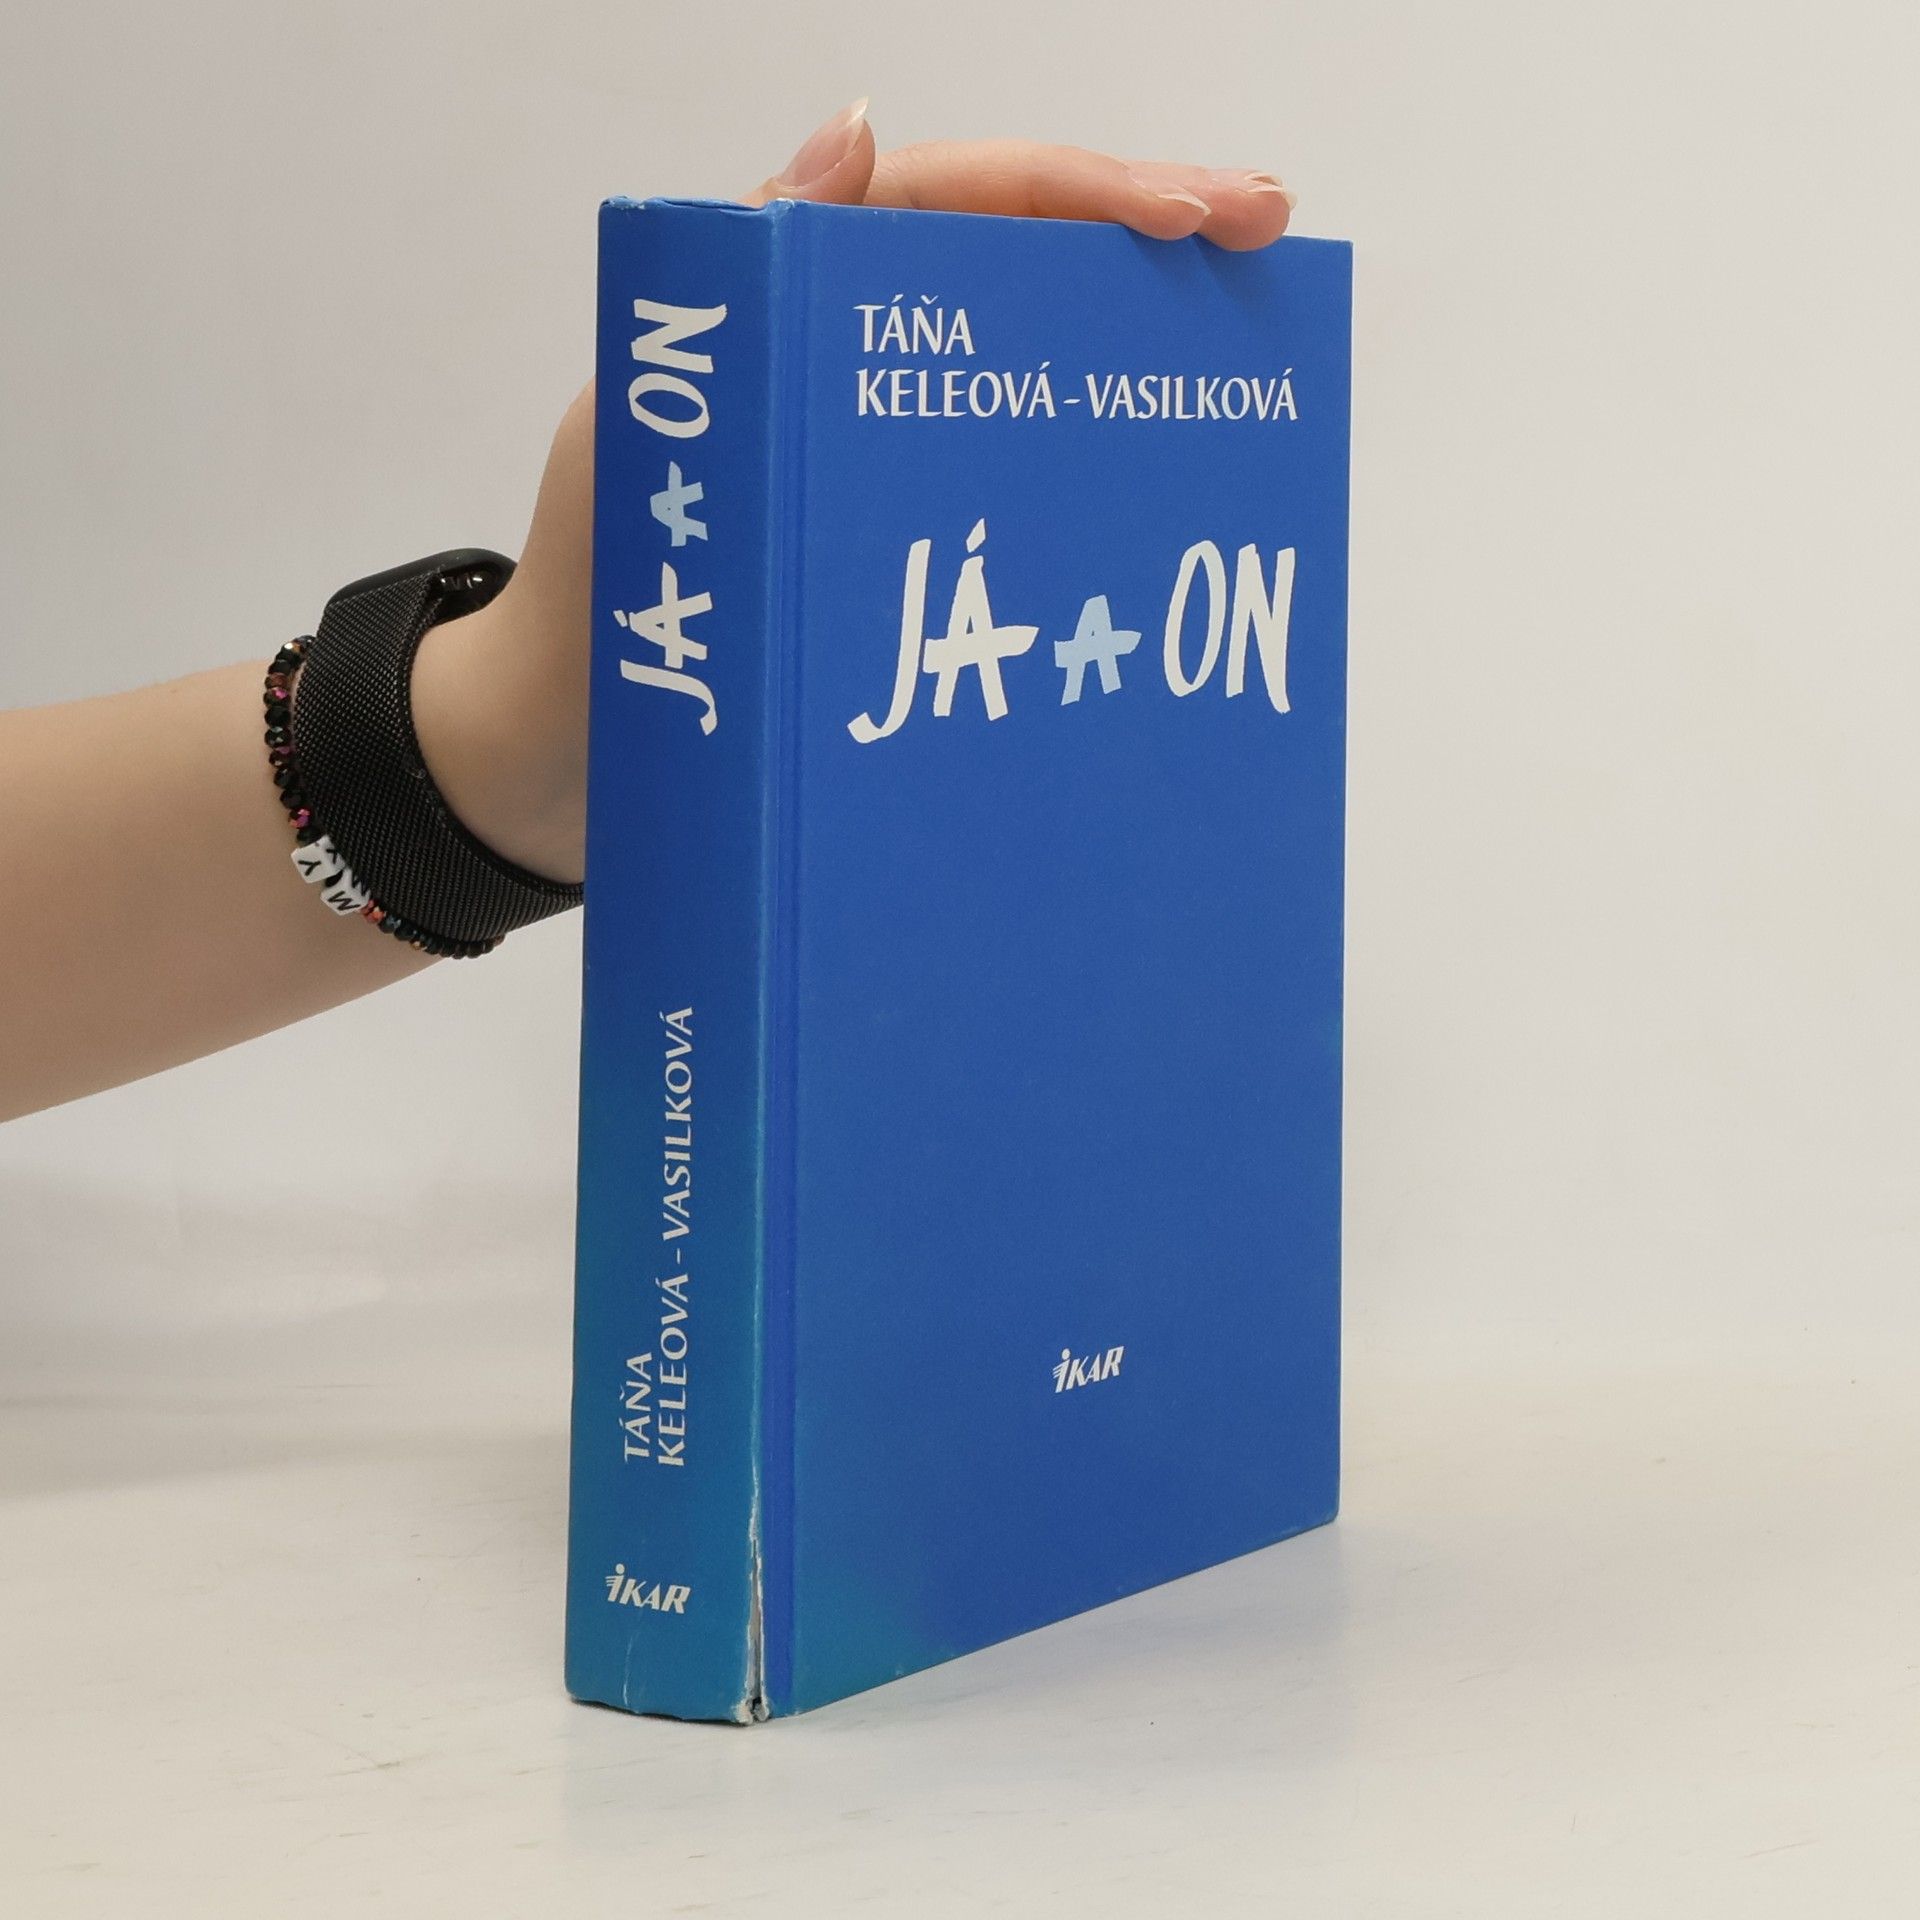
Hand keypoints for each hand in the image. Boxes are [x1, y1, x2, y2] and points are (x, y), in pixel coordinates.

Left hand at [413, 104, 1297, 886]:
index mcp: (800, 301)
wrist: (572, 753)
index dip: (1090, 193)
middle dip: (1151, 243)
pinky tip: (1165, 499)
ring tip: (1247, 350)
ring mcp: (888, 461)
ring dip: (1139, 356)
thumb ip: (746, 273)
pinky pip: (1011, 493)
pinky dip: (1090, 484)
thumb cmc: (600, 584)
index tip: (1200, 216)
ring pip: (1034, 379)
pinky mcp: (900, 550)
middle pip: (1025, 271)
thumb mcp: (654, 409)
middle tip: (1271, 237)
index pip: (968, 200)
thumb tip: (860, 124)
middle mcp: (859, 366)